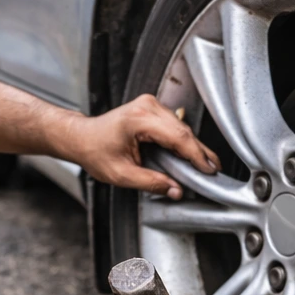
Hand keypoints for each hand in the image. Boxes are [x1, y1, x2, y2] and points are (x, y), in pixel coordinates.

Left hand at [60, 95, 219, 198]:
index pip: (177, 137)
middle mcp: (147, 106)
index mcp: (138, 119)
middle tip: (213, 170)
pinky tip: (190, 155)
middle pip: (183, 130)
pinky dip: (183, 140)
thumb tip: (175, 190)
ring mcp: (150, 104)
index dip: (196, 155)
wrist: (81, 137)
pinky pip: (175, 125)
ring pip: (182, 127)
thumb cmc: (95, 151)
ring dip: (193, 146)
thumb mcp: (121, 174)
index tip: (208, 169)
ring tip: (205, 165)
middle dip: (199, 152)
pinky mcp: (152, 108)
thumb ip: (150, 182)